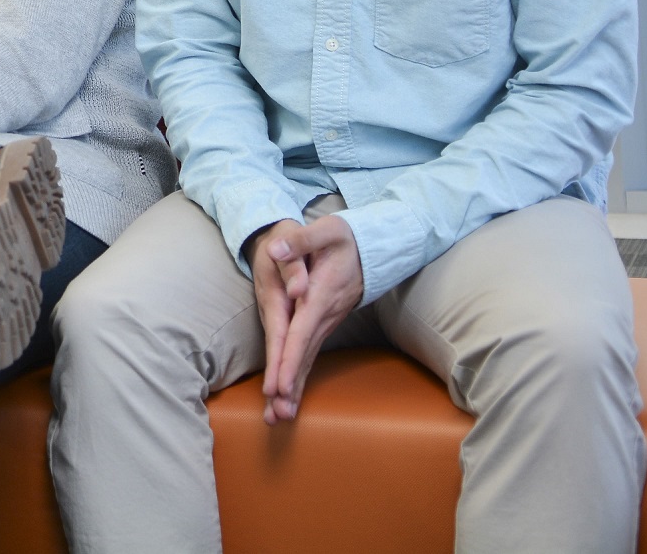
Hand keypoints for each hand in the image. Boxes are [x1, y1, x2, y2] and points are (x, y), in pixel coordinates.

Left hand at [250, 215, 364, 421]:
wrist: (372, 248)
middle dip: (290, 386)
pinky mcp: (324, 326)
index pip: (302, 332)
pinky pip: (310, 355)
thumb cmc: (344, 238)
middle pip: (304, 355)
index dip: (290, 359)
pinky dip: (300, 377)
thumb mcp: (326, 230)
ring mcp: (326, 323)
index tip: (279, 386)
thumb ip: (299, 240)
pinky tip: (289, 398)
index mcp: (321, 296)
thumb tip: (275, 250)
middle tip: (275, 415)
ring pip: (308, 360)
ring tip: (277, 417)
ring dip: (294, 389)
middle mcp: (325, 316)